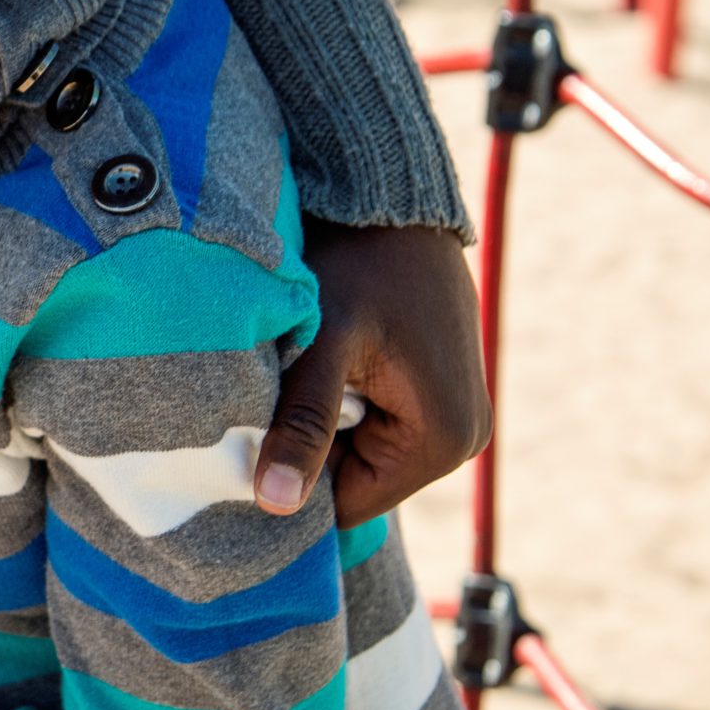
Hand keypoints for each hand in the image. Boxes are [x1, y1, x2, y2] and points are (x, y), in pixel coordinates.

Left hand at [255, 221, 489, 526]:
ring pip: (360, 452)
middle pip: (356, 480)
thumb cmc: (359, 264)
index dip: (293, 481)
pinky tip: (317, 367)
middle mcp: (463, 439)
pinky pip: (375, 423)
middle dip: (307, 450)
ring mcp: (457, 415)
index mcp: (442, 441)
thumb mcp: (323, 344)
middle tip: (264, 402)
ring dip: (321, 424)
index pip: (347, 506)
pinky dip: (341, 402)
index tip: (246, 448)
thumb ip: (303, 423)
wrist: (394, 203)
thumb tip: (274, 504)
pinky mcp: (440, 392)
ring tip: (294, 376)